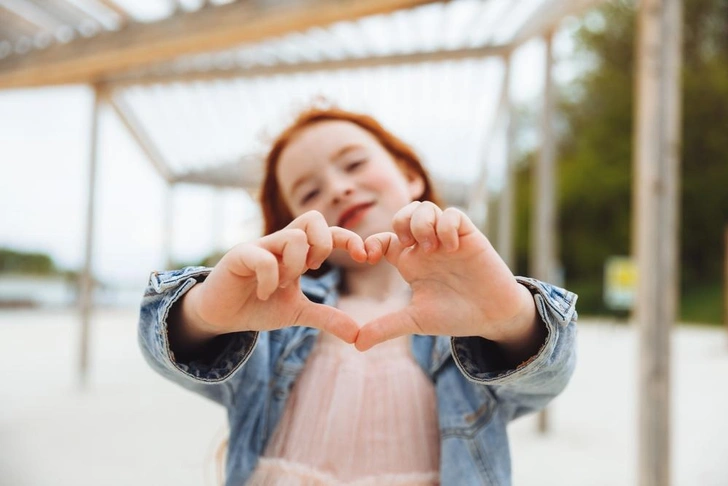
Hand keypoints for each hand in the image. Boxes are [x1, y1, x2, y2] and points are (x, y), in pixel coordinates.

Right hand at [179, 211, 366, 346]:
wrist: (221, 315)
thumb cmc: (259, 305)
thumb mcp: (298, 313)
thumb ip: (327, 317)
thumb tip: (358, 334)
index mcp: (297, 253)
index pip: (328, 232)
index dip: (349, 239)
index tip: (364, 257)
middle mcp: (280, 243)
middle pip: (313, 218)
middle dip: (324, 244)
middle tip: (313, 269)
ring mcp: (260, 247)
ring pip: (293, 237)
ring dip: (296, 265)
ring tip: (282, 285)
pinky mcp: (239, 256)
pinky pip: (263, 256)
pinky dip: (271, 277)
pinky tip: (265, 293)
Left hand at [355, 202, 538, 352]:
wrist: (492, 316)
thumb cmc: (455, 315)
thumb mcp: (416, 321)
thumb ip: (386, 327)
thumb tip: (357, 344)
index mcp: (410, 262)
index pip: (383, 240)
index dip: (370, 243)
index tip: (367, 259)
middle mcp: (426, 246)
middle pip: (404, 214)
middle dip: (400, 223)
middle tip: (407, 246)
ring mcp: (447, 238)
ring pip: (425, 208)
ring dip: (422, 224)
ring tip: (432, 249)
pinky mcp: (469, 236)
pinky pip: (453, 214)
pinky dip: (447, 225)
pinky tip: (451, 247)